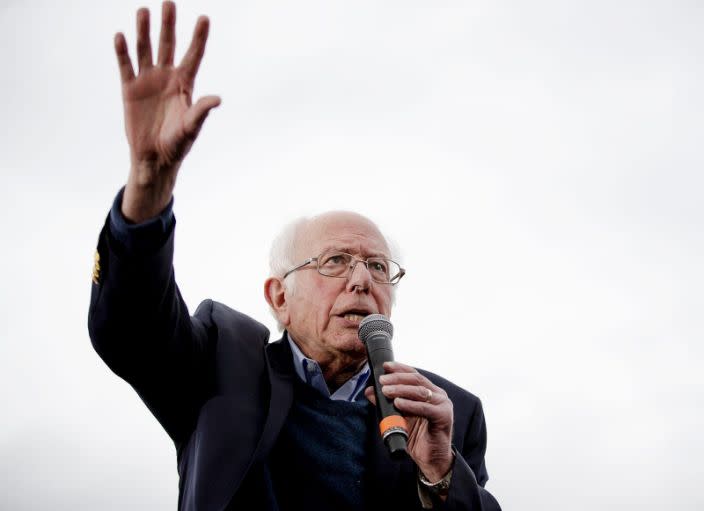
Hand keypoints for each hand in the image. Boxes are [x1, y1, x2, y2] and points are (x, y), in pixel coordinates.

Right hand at [115, 1, 220, 221]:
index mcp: (185, 84)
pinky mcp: (129, 89)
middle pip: (168, 45)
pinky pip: (125, 66)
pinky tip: (121, 36)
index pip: (194, 56)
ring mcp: (147, 81)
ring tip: (144, 11)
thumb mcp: (191, 127)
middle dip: (169, 25)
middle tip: (169, 3)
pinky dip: (122, 51)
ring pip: (145, 50)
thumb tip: (217, 99)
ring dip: (144, 31)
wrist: (154, 158)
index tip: (204, 17)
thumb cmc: (178, 144)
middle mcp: (167, 77)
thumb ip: (201, 111)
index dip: (199, 37)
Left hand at [365, 361, 453, 481]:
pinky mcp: (444, 416)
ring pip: (420, 391)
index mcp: (429, 391)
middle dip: (397, 378)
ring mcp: (443, 404)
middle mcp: (438, 395)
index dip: (399, 368)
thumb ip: (385, 403)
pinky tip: (399, 403)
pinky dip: (411, 404)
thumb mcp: (398, 417)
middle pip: (416, 380)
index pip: (413, 374)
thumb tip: (369, 391)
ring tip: (386, 391)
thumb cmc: (417, 436)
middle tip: (381, 381)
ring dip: (401, 389)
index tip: (385, 366)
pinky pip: (426, 407)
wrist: (431, 459)